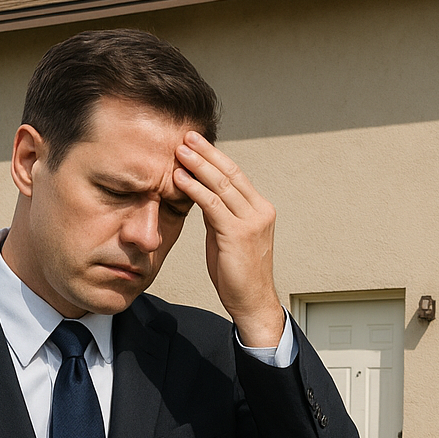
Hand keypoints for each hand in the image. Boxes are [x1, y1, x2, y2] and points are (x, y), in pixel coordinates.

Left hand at [173, 132, 286, 346]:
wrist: (252, 301)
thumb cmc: (238, 273)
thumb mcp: (228, 236)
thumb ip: (219, 214)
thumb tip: (201, 193)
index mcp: (260, 209)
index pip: (236, 175)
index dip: (215, 157)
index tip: (196, 143)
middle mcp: (260, 211)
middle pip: (230, 173)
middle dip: (206, 153)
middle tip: (186, 136)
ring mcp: (251, 222)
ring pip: (221, 185)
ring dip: (197, 165)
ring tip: (179, 150)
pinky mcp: (238, 234)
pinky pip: (212, 205)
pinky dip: (194, 189)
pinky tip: (179, 178)